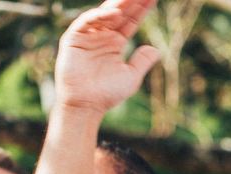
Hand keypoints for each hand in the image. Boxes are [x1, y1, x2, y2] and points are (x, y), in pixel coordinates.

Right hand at [54, 0, 160, 114]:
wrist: (86, 106)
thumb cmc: (107, 94)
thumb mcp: (131, 76)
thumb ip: (143, 61)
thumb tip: (156, 49)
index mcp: (115, 42)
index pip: (131, 20)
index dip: (142, 8)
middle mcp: (102, 35)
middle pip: (119, 12)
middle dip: (131, 1)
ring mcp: (88, 35)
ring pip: (104, 13)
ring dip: (119, 4)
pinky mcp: (74, 38)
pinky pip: (87, 22)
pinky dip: (100, 16)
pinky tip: (116, 13)